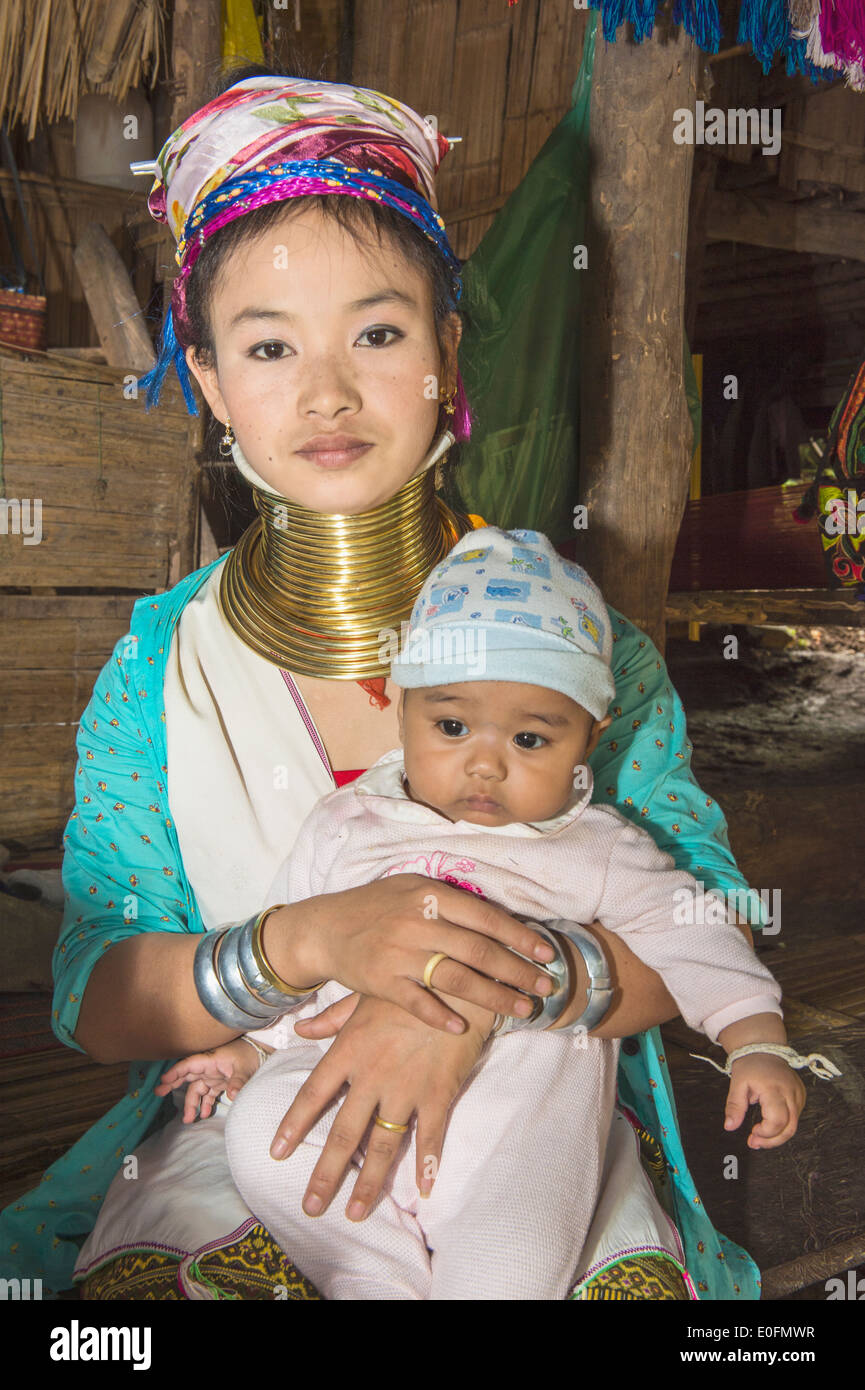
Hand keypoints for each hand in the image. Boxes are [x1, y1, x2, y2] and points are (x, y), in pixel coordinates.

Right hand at [155, 1039, 261, 1122]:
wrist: (262, 1054)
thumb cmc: (250, 1056)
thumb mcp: (244, 1068)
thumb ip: (238, 1081)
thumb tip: (232, 1094)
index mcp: (211, 1059)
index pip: (189, 1065)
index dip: (176, 1072)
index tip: (164, 1080)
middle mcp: (209, 1067)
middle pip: (187, 1076)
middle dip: (173, 1084)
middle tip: (158, 1093)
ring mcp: (213, 1075)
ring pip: (196, 1089)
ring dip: (191, 1103)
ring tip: (188, 1119)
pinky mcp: (219, 1082)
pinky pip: (207, 1094)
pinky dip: (204, 1103)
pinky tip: (204, 1114)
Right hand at [265, 875, 558, 1033]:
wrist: (325, 928)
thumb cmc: (376, 907)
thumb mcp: (412, 888)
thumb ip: (451, 901)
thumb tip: (498, 915)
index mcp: (430, 895)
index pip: (486, 917)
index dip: (520, 937)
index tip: (546, 954)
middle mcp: (418, 922)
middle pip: (479, 951)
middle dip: (518, 972)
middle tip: (545, 987)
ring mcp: (399, 953)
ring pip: (457, 978)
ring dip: (495, 997)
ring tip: (522, 1009)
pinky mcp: (381, 981)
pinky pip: (418, 1003)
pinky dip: (441, 1015)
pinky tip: (463, 1027)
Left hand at [269, 993, 493, 1219]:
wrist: (458, 980)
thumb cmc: (408, 984)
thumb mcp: (364, 995)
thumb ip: (332, 1018)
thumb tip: (301, 1030)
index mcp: (349, 1050)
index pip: (313, 1094)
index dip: (294, 1125)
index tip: (277, 1153)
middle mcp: (372, 1076)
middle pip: (343, 1134)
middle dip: (326, 1174)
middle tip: (311, 1206)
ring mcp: (406, 1088)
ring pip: (383, 1145)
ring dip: (368, 1183)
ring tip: (354, 1212)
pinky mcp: (439, 1092)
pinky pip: (431, 1136)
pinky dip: (427, 1164)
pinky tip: (424, 1191)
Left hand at [723, 1053, 805, 1148]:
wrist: (764, 1049)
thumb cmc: (750, 1066)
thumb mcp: (737, 1084)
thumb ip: (734, 1106)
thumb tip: (729, 1127)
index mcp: (774, 1088)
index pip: (778, 1120)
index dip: (766, 1133)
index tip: (752, 1132)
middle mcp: (791, 1092)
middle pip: (790, 1128)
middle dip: (772, 1140)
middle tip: (754, 1142)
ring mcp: (799, 1094)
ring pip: (794, 1125)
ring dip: (777, 1136)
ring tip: (759, 1137)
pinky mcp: (801, 1096)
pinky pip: (795, 1118)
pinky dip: (783, 1126)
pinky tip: (770, 1126)